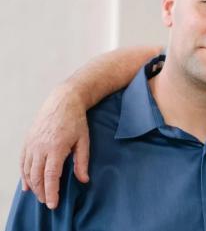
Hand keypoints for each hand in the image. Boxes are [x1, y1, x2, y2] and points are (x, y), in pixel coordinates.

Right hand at [20, 83, 90, 208]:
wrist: (63, 101)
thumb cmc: (76, 120)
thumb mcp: (84, 141)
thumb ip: (82, 162)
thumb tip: (84, 180)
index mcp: (56, 148)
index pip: (51, 176)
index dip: (51, 192)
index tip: (53, 204)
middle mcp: (40, 147)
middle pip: (37, 177)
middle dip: (42, 192)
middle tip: (48, 202)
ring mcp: (32, 144)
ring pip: (28, 171)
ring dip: (33, 185)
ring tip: (40, 195)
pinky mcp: (28, 141)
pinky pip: (23, 162)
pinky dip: (24, 175)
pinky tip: (27, 185)